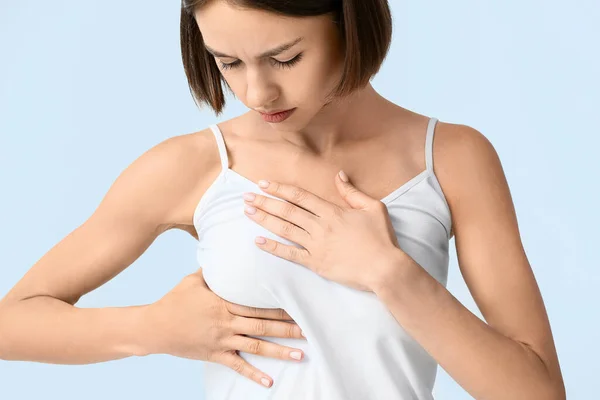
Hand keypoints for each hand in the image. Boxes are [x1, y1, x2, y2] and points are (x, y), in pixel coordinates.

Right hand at [144, 268, 305, 387]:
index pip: (256, 304)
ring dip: (280, 351)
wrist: (153, 327)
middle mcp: (226, 322)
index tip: (297, 305)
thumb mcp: (193, 280)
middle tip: (309, 330)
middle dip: (288, 328)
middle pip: (262, 325)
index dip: (278, 306)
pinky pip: (238, 366)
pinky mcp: (215, 355)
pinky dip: (254, 374)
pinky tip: (270, 381)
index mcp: (223, 302)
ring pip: (256, 346)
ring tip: (301, 354)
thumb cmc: (174, 300)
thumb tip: (223, 251)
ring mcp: (222, 340)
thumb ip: (212, 270)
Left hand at [243, 171, 406, 291]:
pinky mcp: (315, 263)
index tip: (264, 183)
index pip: (300, 196)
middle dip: (265, 202)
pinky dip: (273, 248)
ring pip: (284, 229)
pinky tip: (258, 241)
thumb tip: (339, 175)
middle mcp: (320, 226)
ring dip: (264, 219)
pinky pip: (290, 254)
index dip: (280, 189)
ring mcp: (316, 245)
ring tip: (248, 212)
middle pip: (287, 211)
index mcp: (332, 212)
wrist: (384, 268)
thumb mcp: (373, 208)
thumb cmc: (381, 238)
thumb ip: (352, 192)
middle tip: (246, 196)